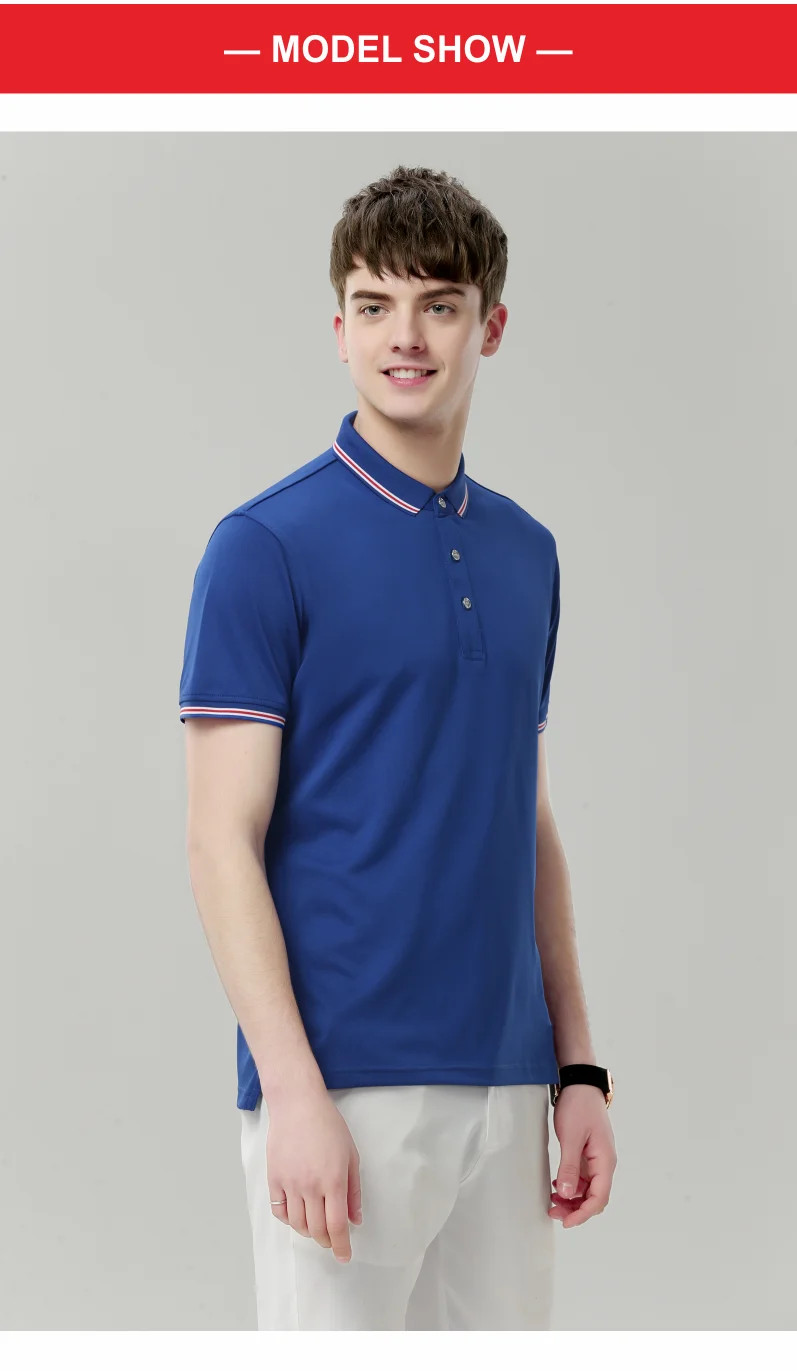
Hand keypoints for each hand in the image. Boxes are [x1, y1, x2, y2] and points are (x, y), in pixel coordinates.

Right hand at [265, 1089, 362, 1262]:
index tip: (344, 1257)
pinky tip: (297, 1213)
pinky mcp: (274, 1178)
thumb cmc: (328, 1125)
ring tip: (316, 1226)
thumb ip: (353, 1191)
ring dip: (308, 1231)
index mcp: (333, 1181)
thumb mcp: (351, 1155)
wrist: (297, 1104)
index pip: (337, 1226)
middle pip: (316, 1229)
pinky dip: (289, 1219)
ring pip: (297, 1224)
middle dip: (326, 1241)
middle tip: (332, 1240)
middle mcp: (310, 1186)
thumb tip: (355, 1219)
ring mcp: (290, 1183)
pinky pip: (279, 1210)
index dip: (341, 1246)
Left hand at [548, 1083, 616, 1227]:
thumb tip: (566, 1193)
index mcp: (605, 1161)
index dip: (583, 1214)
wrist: (581, 1084)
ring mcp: (597, 1159)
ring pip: (588, 1190)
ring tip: (552, 1199)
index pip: (599, 1198)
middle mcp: (604, 1163)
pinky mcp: (588, 1154)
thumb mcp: (571, 1137)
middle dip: (576, 1209)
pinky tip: (557, 1185)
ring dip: (572, 1198)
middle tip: (553, 1210)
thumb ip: (569, 1166)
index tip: (566, 1222)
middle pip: (594, 1197)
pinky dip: (571, 1185)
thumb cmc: (579, 1106)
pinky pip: (583, 1178)